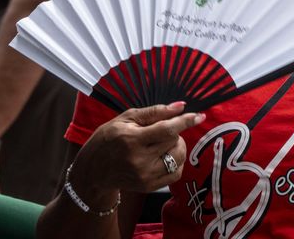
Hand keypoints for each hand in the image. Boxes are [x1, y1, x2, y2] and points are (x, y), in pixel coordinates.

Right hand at [73, 102, 205, 196]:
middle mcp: (139, 161)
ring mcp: (145, 176)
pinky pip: (176, 173)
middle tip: (162, 131)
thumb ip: (155, 112)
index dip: (185, 121)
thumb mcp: (126, 118)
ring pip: (179, 157)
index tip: (200, 116)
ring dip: (177, 147)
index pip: (167, 130)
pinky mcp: (149, 187)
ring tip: (163, 144)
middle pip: (175, 141)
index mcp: (132, 140)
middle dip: (175, 132)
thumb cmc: (110, 138)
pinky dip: (176, 162)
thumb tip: (181, 106)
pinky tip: (164, 156)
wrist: (93, 170)